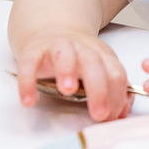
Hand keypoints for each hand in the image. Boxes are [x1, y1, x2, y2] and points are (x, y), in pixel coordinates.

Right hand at [15, 32, 132, 121]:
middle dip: (99, 89)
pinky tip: (28, 101)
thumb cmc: (78, 59)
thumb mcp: (100, 70)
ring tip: (67, 91)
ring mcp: (57, 47)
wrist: (51, 30)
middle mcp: (82, 49)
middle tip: (99, 114)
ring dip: (67, 70)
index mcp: (102, 55)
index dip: (117, 96)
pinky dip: (27, 81)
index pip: (116, 73)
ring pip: (65, 53)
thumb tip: (121, 113)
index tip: (112, 118)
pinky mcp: (34, 52)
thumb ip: (113, 91)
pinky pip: (28, 64)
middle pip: (94, 63)